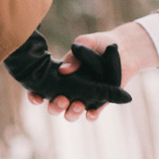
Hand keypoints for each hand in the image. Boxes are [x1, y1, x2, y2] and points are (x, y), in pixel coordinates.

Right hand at [3, 31, 130, 111]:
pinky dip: (91, 115)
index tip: (37, 97)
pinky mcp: (99, 102)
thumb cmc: (99, 43)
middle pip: (55, 106)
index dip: (35, 95)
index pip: (41, 88)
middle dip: (55, 106)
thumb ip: (74, 55)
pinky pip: (92, 114)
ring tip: (78, 104)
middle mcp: (69, 90)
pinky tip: (92, 112)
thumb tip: (63, 70)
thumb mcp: (85, 43)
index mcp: (60, 76)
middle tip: (62, 99)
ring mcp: (84, 97)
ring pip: (71, 114)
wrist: (123, 48)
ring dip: (72, 113)